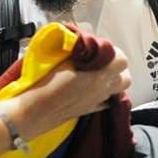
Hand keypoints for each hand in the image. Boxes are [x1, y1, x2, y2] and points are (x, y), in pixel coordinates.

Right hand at [7, 46, 130, 138]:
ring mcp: (96, 103)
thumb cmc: (44, 86)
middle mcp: (102, 92)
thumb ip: (78, 53)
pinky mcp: (88, 111)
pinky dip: (101, 93)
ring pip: (116, 91)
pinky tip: (87, 88)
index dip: (115, 52)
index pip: (122, 61)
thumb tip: (83, 44)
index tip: (102, 48)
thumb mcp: (61, 62)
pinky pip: (104, 101)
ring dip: (110, 81)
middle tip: (102, 61)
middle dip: (118, 69)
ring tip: (94, 73)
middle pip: (126, 79)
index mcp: (98, 78)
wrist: (32, 114)